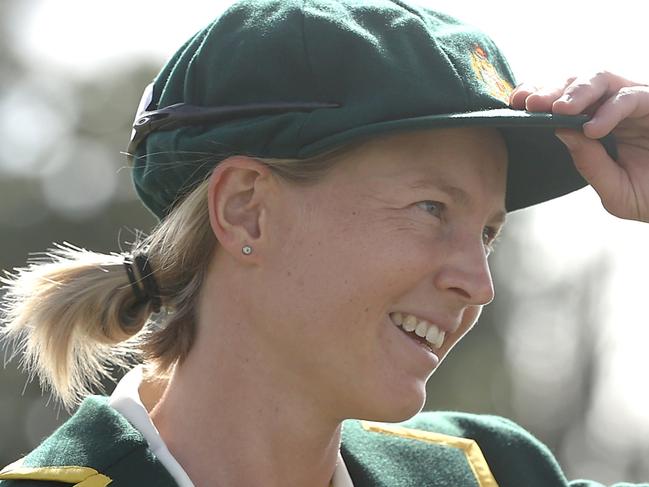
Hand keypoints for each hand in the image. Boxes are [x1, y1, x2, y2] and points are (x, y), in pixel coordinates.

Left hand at [509, 72, 648, 222]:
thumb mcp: (613, 190)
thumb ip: (588, 163)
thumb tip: (560, 131)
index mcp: (596, 126)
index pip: (562, 103)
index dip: (538, 97)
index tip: (513, 105)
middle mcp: (614, 110)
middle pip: (576, 84)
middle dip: (549, 90)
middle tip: (528, 103)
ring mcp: (636, 104)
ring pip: (602, 79)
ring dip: (576, 92)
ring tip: (558, 110)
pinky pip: (631, 96)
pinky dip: (610, 110)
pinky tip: (592, 128)